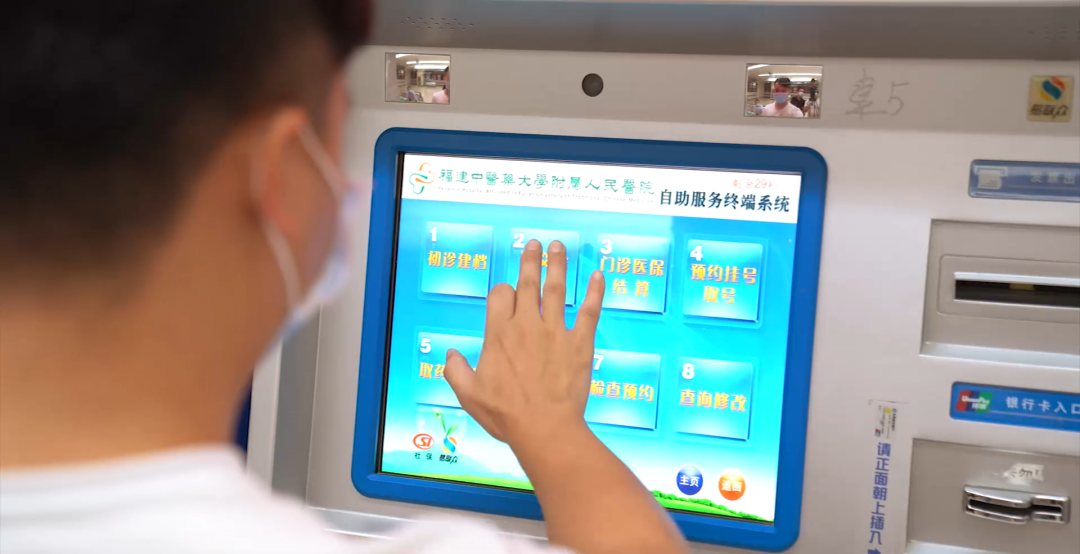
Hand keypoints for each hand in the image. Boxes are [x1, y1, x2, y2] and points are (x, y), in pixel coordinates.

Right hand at [444, 239, 603, 449]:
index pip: (500, 296)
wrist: (544, 428)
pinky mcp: (580, 343)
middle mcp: (527, 326)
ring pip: (557, 289)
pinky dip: (595, 292)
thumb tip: (449, 357)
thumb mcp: (470, 395)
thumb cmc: (506, 415)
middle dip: (531, 260)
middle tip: (534, 243)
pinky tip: (598, 275)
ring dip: (558, 265)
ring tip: (558, 247)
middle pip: (528, 282)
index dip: (503, 290)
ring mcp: (556, 332)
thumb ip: (456, 372)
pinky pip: (589, 311)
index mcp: (499, 335)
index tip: (506, 292)